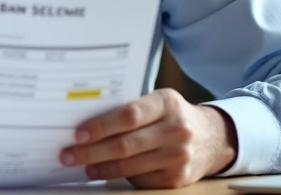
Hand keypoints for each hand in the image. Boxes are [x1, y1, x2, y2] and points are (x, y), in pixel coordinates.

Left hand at [59, 88, 237, 188]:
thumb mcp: (159, 101)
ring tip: (81, 164)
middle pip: (125, 144)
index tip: (77, 133)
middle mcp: (176, 129)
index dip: (101, 125)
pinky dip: (116, 177)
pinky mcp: (177, 178)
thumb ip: (131, 107)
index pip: (129, 115)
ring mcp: (178, 156)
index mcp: (167, 102)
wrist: (212, 137)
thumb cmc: (172, 115)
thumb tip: (86, 117)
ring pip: (129, 165)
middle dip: (91, 151)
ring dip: (99, 167)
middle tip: (68, 154)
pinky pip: (139, 179)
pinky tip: (102, 172)